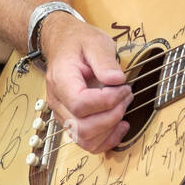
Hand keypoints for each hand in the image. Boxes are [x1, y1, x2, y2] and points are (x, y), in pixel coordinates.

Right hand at [40, 12, 130, 153]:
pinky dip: (106, 140)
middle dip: (112, 116)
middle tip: (127, 96)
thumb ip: (105, 61)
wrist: (63, 44)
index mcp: (61, 80)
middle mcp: (58, 101)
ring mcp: (63, 114)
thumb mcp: (95, 42)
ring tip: (123, 108)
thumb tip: (117, 80)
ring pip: (84, 139)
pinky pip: (87, 142)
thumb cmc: (78, 43)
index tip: (123, 88)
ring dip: (110, 129)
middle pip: (82, 127)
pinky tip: (120, 126)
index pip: (80, 104)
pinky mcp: (72, 120)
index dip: (107, 101)